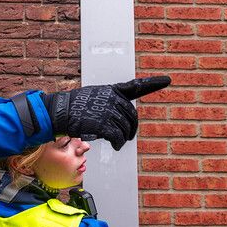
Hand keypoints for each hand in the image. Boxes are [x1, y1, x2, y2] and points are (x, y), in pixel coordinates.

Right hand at [43, 76, 170, 150]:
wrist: (60, 112)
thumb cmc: (73, 107)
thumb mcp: (93, 97)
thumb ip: (109, 103)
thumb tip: (121, 118)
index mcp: (111, 90)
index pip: (135, 86)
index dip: (152, 83)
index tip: (167, 80)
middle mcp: (112, 98)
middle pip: (131, 116)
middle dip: (131, 128)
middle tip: (128, 137)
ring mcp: (108, 110)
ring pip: (125, 128)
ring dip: (124, 137)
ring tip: (118, 142)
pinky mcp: (103, 123)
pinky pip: (117, 136)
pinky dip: (118, 143)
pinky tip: (116, 146)